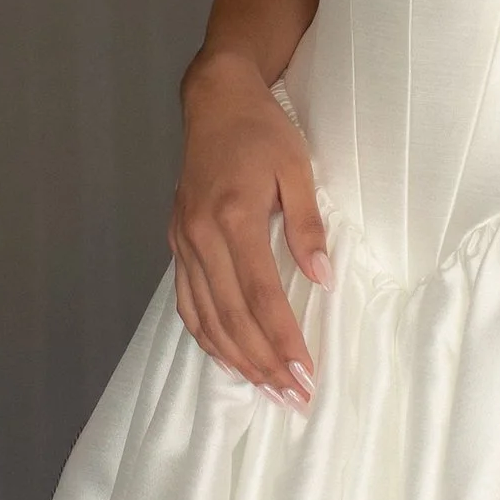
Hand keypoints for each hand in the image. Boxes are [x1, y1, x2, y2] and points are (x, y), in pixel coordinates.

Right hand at [170, 52, 330, 407]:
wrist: (214, 101)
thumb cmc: (262, 131)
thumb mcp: (297, 168)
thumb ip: (307, 225)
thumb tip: (323, 278)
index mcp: (232, 217)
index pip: (261, 295)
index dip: (283, 339)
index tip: (306, 374)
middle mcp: (201, 236)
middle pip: (232, 317)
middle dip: (264, 363)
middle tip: (294, 398)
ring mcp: (183, 242)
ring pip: (206, 317)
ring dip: (237, 359)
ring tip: (267, 390)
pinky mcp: (176, 242)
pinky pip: (187, 302)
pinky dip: (206, 336)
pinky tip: (228, 357)